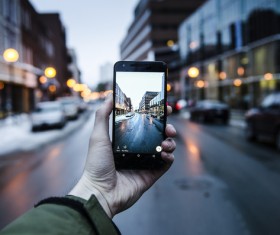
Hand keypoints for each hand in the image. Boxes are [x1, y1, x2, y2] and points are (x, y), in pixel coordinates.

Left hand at [70, 93, 175, 217]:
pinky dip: (169, 157)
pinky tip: (165, 154)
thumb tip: (110, 97)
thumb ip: (102, 115)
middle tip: (168, 127)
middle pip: (158, 134)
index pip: (145, 124)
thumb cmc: (97, 164)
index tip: (164, 109)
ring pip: (165, 147)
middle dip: (167, 128)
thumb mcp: (98, 136)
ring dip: (169, 142)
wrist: (100, 192)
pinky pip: (166, 163)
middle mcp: (138, 149)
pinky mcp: (151, 174)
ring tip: (165, 143)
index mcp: (128, 140)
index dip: (156, 116)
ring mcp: (146, 162)